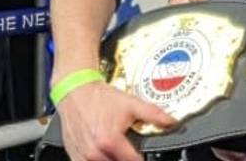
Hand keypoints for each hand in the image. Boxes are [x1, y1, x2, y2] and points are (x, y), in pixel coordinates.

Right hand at [55, 79, 176, 160]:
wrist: (76, 91)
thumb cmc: (100, 98)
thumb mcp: (131, 103)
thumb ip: (154, 114)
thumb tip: (172, 121)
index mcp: (110, 141)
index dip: (141, 159)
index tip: (143, 156)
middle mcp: (94, 152)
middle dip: (125, 160)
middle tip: (129, 152)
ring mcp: (82, 156)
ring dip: (112, 160)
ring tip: (118, 153)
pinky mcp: (73, 155)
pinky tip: (104, 154)